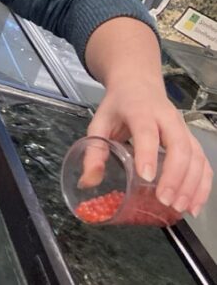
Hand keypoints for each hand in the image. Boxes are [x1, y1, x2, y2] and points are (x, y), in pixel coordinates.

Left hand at [83, 77, 211, 216]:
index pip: (147, 132)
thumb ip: (94, 151)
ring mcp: (184, 129)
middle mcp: (167, 118)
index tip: (146, 177)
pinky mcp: (192, 139)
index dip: (147, 154)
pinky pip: (204, 162)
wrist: (139, 84)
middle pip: (179, 146)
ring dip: (191, 184)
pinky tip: (195, 205)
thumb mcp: (99, 122)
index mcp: (140, 110)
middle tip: (164, 200)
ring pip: (196, 156)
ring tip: (179, 208)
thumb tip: (87, 182)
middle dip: (175, 176)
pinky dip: (203, 185)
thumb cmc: (117, 107)